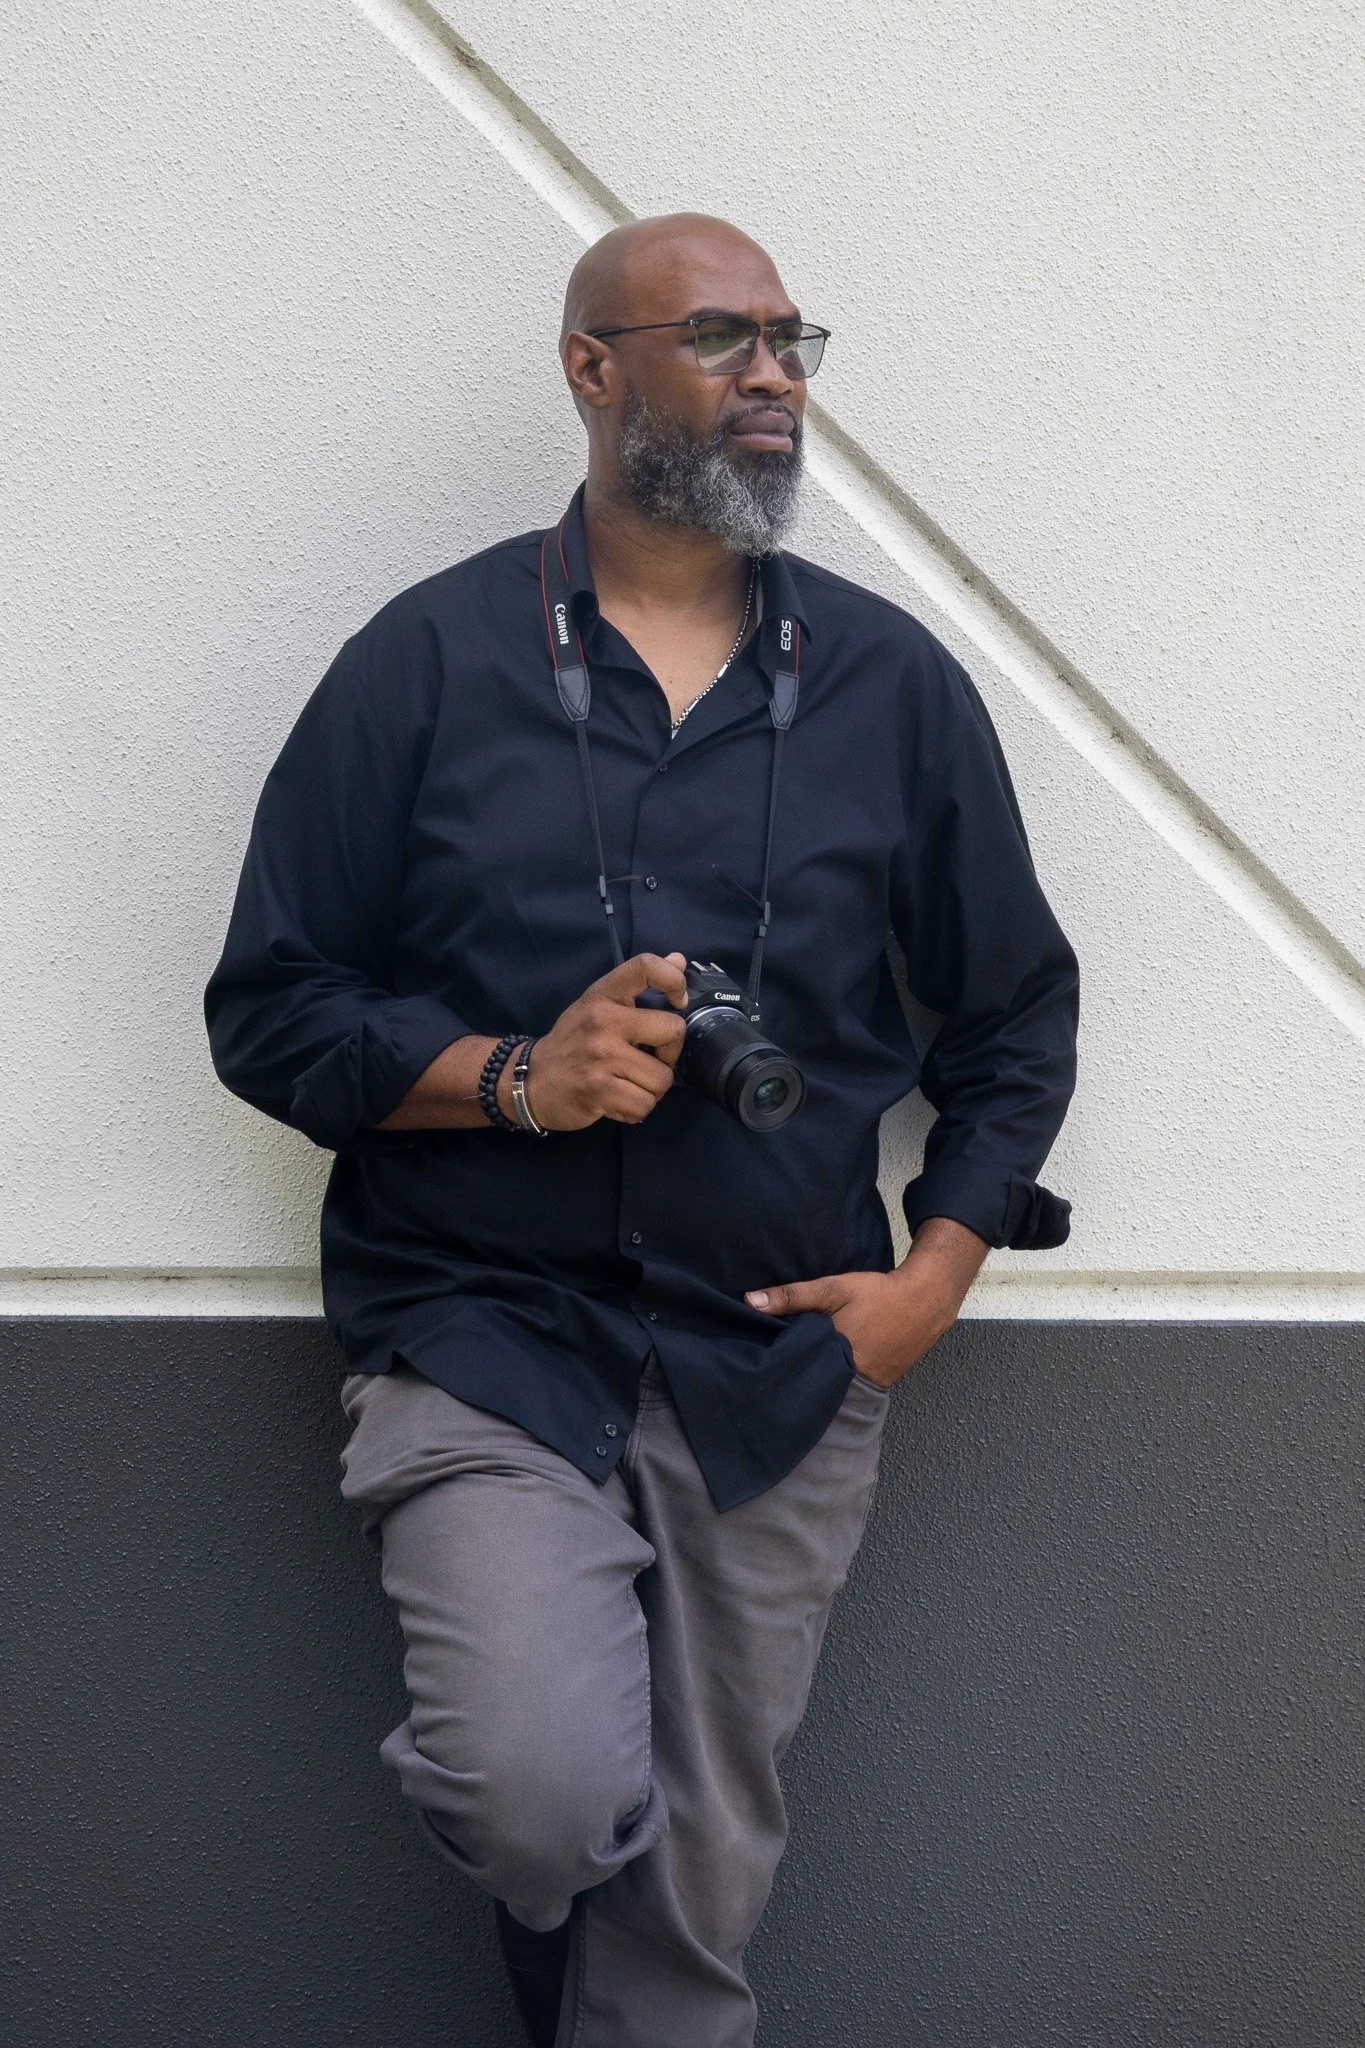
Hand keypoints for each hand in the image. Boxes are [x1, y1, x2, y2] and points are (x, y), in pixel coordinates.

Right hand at [514, 952, 688, 1130]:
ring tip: (630, 1084)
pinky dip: (638, 1109)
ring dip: (653, 1089)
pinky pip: (645, 1105)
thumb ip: (638, 984)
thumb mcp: (598, 1004)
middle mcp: (602, 1021)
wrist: (530, 1081)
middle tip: (649, 1059)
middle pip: (673, 1031)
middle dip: (670, 1053)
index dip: (674, 980)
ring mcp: (601, 1057)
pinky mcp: (599, 1091)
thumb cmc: (572, 1042)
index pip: (645, 966)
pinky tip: (620, 1100)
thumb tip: (679, 960)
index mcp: (603, 995)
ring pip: (663, 1078)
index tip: (677, 1001)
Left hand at [744, 1217, 988, 1388]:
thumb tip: (748, 1301)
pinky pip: (847, 1385)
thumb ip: (792, 1296)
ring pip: (828, 1387)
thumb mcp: (833, 1289)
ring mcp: (865, 1385)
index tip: (755, 1364)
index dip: (774, 1368)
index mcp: (833, 1358)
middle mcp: (848, 1379)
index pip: (793, 1372)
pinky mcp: (877, 1385)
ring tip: (794, 1369)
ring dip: (814, 1378)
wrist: (925, 1302)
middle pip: (810, 1384)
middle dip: (792, 1377)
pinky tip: (824, 1367)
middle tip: (769, 1368)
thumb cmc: (877, 1294)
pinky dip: (834, 1378)